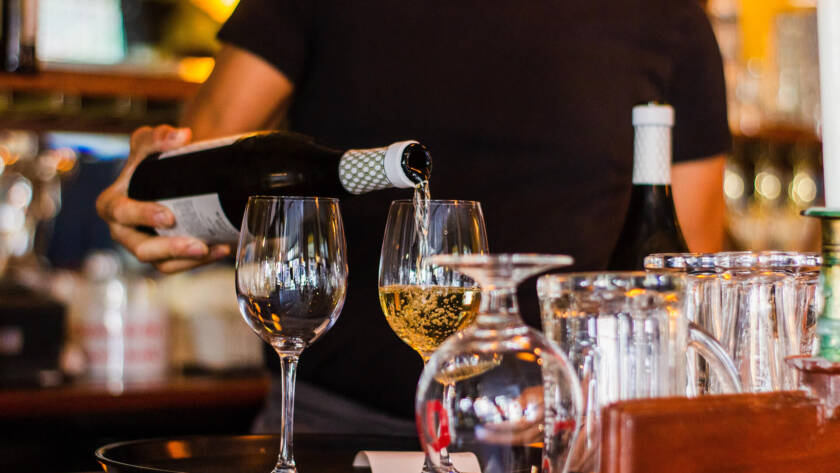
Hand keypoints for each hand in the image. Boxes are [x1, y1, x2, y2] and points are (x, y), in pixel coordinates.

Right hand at [96, 125, 230, 272]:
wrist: (170, 177)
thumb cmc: (151, 160)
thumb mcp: (149, 143)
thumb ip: (158, 136)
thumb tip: (180, 136)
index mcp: (112, 204)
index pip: (121, 213)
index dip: (142, 216)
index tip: (169, 216)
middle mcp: (124, 230)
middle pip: (142, 248)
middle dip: (170, 248)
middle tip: (197, 244)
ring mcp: (144, 246)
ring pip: (162, 264)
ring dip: (188, 261)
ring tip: (212, 250)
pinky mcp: (163, 257)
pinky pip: (178, 266)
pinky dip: (200, 262)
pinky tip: (220, 250)